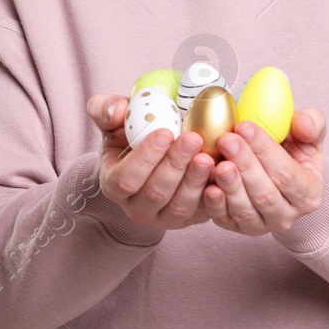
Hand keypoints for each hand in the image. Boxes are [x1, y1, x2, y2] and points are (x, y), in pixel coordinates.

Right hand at [87, 94, 216, 229]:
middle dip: (175, 165)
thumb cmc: (131, 138)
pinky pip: (203, 212)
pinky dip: (214, 196)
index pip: (125, 179)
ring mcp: (164, 217)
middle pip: (155, 193)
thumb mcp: (113, 122)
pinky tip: (222, 173)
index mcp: (114, 185)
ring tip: (208, 156)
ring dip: (195, 181)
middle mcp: (136, 208)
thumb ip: (105, 109)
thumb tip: (115, 110)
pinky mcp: (190, 219)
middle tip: (193, 139)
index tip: (164, 133)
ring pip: (179, 205)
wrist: (152, 159)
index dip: (145, 158)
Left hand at [202, 108, 325, 235]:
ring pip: (245, 209)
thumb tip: (301, 123)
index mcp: (308, 193)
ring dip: (230, 186)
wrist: (274, 175)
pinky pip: (225, 219)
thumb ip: (312, 124)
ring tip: (217, 163)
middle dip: (244, 164)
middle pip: (265, 193)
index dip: (265, 150)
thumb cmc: (291, 153)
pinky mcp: (237, 227)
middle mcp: (287, 215)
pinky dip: (215, 204)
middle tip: (226, 140)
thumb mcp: (307, 136)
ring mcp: (262, 225)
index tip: (245, 127)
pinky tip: (207, 187)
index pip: (287, 174)